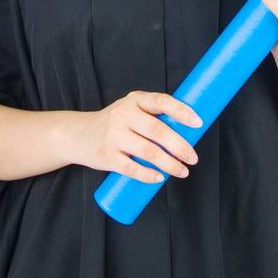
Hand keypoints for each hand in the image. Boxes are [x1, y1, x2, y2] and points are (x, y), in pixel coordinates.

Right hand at [64, 91, 203, 184]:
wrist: (78, 135)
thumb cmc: (115, 123)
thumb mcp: (130, 109)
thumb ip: (154, 115)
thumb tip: (189, 130)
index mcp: (134, 100)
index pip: (162, 101)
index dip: (182, 111)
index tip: (199, 123)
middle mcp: (123, 115)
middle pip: (158, 131)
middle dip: (181, 147)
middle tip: (193, 158)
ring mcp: (114, 135)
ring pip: (149, 152)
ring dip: (170, 164)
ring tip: (183, 171)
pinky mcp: (107, 156)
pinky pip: (132, 168)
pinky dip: (149, 175)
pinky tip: (160, 178)